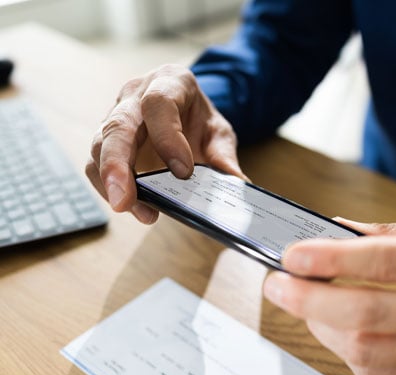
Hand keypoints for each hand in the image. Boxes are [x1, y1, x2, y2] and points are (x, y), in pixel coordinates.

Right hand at [86, 64, 244, 222]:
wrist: (185, 113)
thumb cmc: (199, 120)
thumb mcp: (219, 133)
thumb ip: (224, 157)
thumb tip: (237, 185)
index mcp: (169, 82)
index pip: (159, 104)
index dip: (167, 138)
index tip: (184, 172)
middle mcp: (135, 95)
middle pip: (117, 126)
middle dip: (118, 165)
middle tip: (124, 201)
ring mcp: (116, 117)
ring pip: (99, 146)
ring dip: (111, 182)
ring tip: (131, 209)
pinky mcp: (106, 142)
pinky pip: (95, 164)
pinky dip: (108, 187)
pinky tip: (131, 206)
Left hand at [263, 218, 395, 374]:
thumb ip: (382, 234)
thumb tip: (328, 231)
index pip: (383, 261)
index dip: (330, 260)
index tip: (292, 255)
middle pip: (364, 315)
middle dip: (308, 301)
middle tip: (276, 284)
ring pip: (363, 350)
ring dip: (320, 326)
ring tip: (305, 303)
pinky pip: (373, 373)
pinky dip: (342, 349)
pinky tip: (335, 329)